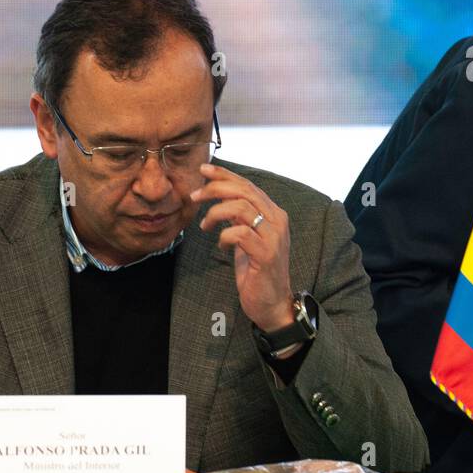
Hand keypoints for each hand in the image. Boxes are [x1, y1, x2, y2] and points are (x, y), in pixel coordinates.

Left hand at [191, 164, 294, 331]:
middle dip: (216, 188)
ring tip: (204, 225)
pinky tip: (220, 244)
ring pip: (242, 208)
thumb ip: (240, 219)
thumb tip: (220, 200)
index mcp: (274, 214)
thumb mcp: (248, 239)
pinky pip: (239, 233)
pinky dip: (224, 235)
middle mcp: (277, 221)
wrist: (272, 303)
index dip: (225, 175)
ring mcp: (273, 237)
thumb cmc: (258, 271)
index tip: (204, 170)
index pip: (249, 186)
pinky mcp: (265, 254)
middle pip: (245, 191)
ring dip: (215, 213)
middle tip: (194, 195)